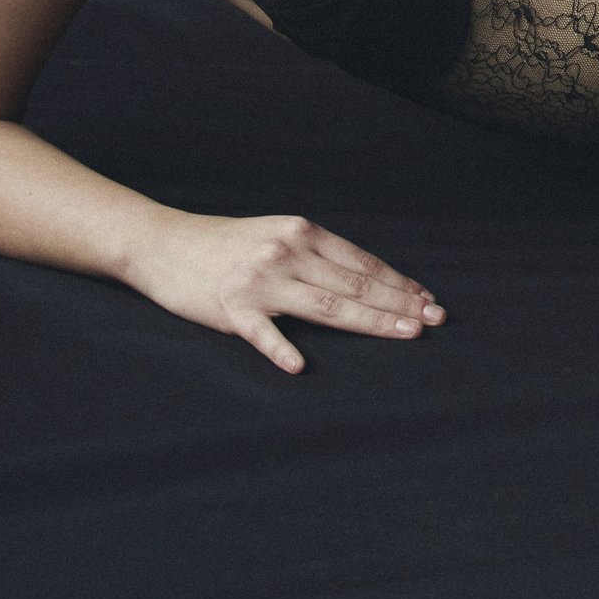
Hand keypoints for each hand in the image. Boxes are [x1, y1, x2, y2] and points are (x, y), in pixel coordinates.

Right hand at [125, 209, 444, 373]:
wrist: (163, 243)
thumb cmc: (226, 243)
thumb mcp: (277, 235)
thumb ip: (316, 254)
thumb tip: (365, 277)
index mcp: (302, 233)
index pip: (362, 263)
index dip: (399, 283)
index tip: (428, 301)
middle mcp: (287, 252)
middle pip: (355, 284)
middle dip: (400, 303)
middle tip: (435, 320)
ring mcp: (259, 281)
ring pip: (327, 305)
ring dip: (371, 320)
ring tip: (405, 333)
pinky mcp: (230, 308)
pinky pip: (261, 332)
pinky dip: (281, 348)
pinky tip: (300, 365)